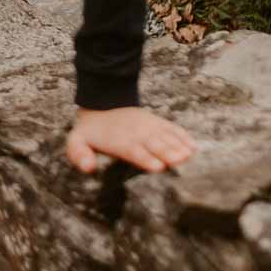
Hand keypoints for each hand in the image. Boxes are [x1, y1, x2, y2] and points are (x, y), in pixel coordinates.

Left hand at [65, 106, 195, 174]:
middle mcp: (137, 134)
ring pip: (166, 137)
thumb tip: (87, 167)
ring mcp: (149, 127)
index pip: (134, 151)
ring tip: (190, 154)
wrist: (103, 103)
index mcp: (119, 141)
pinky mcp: (157, 122)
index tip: (158, 167)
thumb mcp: (77, 140)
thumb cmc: (91, 130)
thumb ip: (78, 153)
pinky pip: (172, 128)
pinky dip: (182, 136)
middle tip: (180, 161)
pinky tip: (193, 146)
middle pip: (155, 145)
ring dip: (178, 145)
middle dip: (167, 153)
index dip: (146, 158)